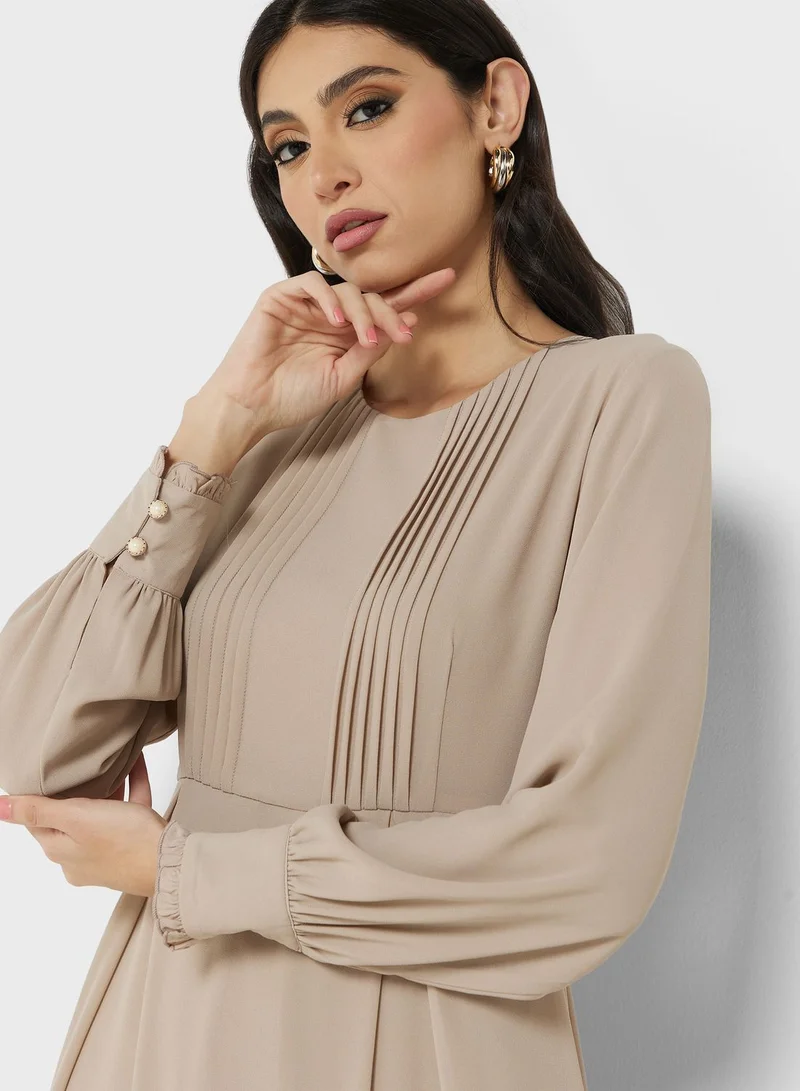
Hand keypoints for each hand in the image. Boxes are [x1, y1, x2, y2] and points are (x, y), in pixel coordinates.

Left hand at [0, 752, 165, 897]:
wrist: (171, 861)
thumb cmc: (124, 841)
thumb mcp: (76, 818)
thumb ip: (38, 810)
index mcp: (60, 851)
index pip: (38, 820)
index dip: (39, 796)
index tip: (45, 773)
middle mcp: (79, 857)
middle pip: (71, 817)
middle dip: (76, 791)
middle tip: (79, 764)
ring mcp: (107, 853)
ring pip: (101, 814)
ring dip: (106, 788)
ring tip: (111, 762)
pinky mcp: (133, 845)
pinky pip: (128, 811)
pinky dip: (130, 790)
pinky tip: (135, 764)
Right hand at [190, 266, 457, 441]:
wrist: (252, 407)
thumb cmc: (293, 397)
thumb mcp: (343, 378)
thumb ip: (370, 351)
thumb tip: (404, 323)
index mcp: (347, 335)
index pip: (384, 308)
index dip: (414, 293)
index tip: (446, 280)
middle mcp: (330, 315)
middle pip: (371, 296)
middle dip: (393, 310)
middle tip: (405, 332)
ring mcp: (305, 305)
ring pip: (346, 289)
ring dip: (363, 311)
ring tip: (366, 337)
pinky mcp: (280, 298)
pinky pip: (311, 284)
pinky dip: (329, 298)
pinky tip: (337, 321)